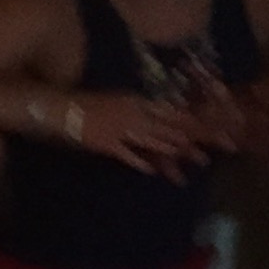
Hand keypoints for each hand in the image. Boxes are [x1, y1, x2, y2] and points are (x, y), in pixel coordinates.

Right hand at [72, 92, 216, 172]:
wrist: (66, 110)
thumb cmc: (92, 104)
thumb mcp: (119, 98)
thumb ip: (139, 105)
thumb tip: (160, 109)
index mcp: (134, 102)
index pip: (165, 110)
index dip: (184, 118)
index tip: (202, 124)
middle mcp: (131, 114)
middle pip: (161, 126)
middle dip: (181, 135)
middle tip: (199, 144)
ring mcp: (119, 130)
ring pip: (148, 139)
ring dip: (165, 146)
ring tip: (182, 154)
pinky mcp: (107, 144)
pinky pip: (126, 154)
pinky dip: (138, 162)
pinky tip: (150, 171)